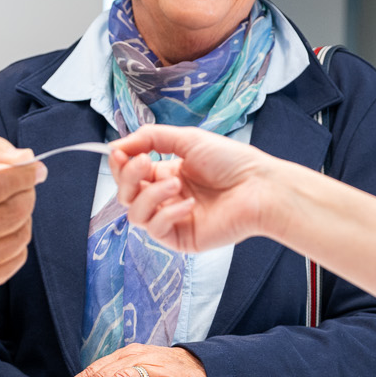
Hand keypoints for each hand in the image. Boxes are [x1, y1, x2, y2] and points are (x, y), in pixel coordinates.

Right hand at [0, 137, 43, 289]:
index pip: (0, 183)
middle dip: (25, 192)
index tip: (33, 168)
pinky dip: (14, 239)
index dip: (25, 173)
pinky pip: (18, 256)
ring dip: (21, 216)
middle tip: (14, 186)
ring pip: (22, 233)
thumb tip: (25, 160)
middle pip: (16, 210)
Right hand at [109, 126, 286, 253]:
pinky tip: (189, 204)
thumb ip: (149, 137)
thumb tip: (115, 145)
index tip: (119, 151)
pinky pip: (156, 229)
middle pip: (126, 195)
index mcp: (166, 174)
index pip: (128, 175)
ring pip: (136, 215)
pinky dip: (168, 213)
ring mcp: (173, 220)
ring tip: (177, 183)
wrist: (260, 187)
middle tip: (145, 162)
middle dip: (128, 177)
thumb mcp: (187, 139)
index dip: (119, 164)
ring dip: (150, 195)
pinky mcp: (181, 239)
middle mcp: (166, 198)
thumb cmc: (232, 162)